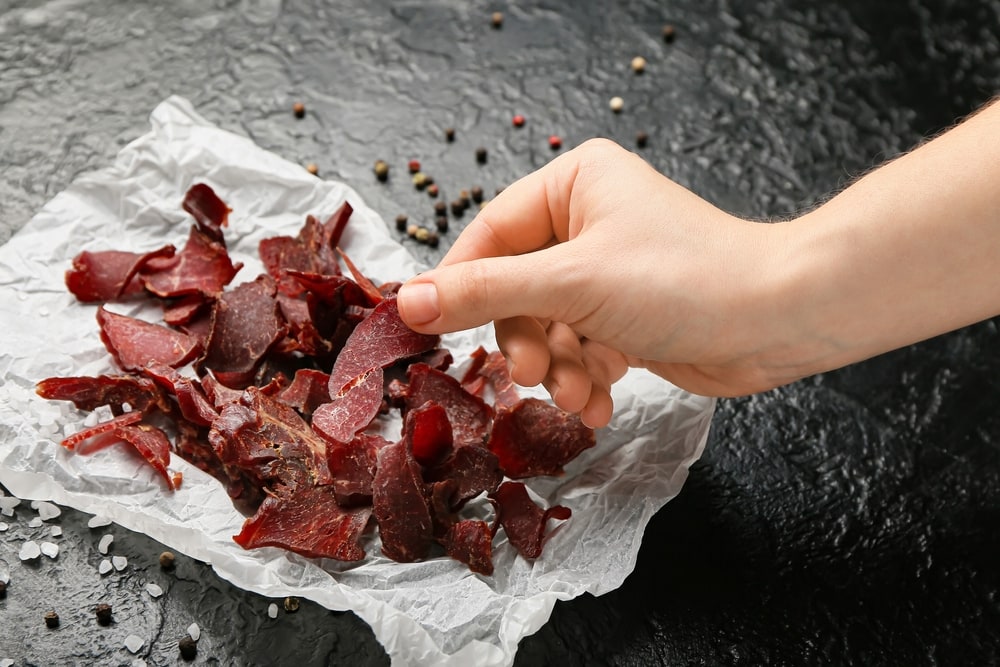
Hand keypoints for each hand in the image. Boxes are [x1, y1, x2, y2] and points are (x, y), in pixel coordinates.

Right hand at [397, 139, 797, 426]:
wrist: (778, 320)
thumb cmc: (685, 279)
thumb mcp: (572, 282)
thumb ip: (486, 292)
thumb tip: (407, 301)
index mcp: (573, 184)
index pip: (488, 234)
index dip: (458, 285)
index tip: (429, 329)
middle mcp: (587, 221)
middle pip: (515, 289)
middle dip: (523, 340)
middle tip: (529, 375)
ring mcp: (606, 272)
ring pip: (544, 327)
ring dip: (555, 369)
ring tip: (578, 394)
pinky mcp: (625, 316)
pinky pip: (577, 348)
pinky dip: (583, 378)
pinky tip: (600, 399)